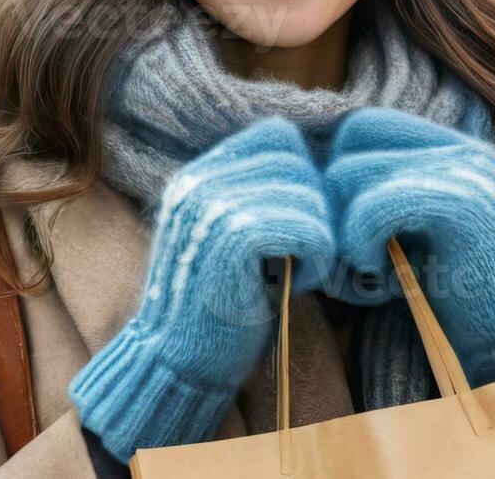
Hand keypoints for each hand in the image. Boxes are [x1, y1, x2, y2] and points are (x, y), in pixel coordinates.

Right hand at [69, 117, 332, 459]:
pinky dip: (317, 258)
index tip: (299, 217)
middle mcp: (200, 181)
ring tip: (299, 267)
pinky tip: (300, 280)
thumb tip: (312, 170)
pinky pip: (309, 228)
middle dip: (314, 205)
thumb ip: (252, 199)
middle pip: (295, 159)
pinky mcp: (235, 237)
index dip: (301, 172)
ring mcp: (214, 205)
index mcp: (196, 177)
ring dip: (318, 235)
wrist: (175, 359)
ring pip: (308, 194)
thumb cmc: (212, 308)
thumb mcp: (224, 239)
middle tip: (304, 250)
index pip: (274, 135)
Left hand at [324, 106, 494, 385]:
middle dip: (332, 202)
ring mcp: (466, 171)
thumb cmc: (463, 298)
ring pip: (350, 173)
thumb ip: (384, 196)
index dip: (338, 174)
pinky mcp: (462, 203)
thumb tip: (312, 179)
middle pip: (349, 141)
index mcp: (455, 150)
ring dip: (342, 231)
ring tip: (370, 269)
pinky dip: (359, 244)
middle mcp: (463, 150)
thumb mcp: (420, 235)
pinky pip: (372, 205)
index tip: (346, 229)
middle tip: (352, 255)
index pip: (363, 126)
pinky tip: (381, 277)